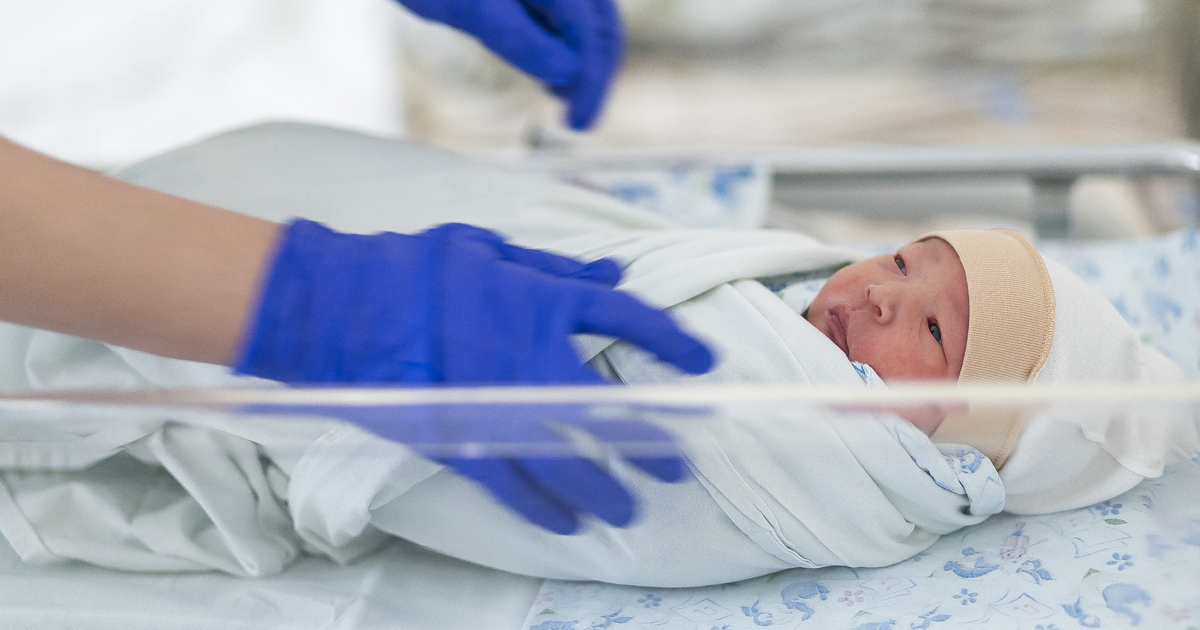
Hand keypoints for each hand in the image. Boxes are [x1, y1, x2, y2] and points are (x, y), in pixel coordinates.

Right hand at [234, 220, 712, 531]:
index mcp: (539, 300)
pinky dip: (540, 507)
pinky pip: (510, 484)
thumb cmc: (414, 268)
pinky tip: (566, 523)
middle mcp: (528, 357)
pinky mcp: (459, 441)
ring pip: (565, 461)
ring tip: (630, 509)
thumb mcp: (490, 248)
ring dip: (604, 488)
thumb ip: (555, 268)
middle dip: (650, 441)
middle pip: (607, 410)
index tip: (704, 364)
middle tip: (679, 464)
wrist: (339, 305)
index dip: (670, 342)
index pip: (624, 319)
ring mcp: (495, 406)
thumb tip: (614, 272)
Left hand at [395, 0, 623, 129]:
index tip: (579, 120)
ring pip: (589, 18)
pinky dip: (565, 39)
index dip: (591, 83)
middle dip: (593, 74)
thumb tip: (567, 73)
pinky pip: (568, 10)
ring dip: (583, 58)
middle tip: (578, 117)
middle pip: (602, 25)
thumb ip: (519, 39)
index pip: (593, 34)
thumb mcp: (470, 8)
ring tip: (562, 94)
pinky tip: (551, 62)